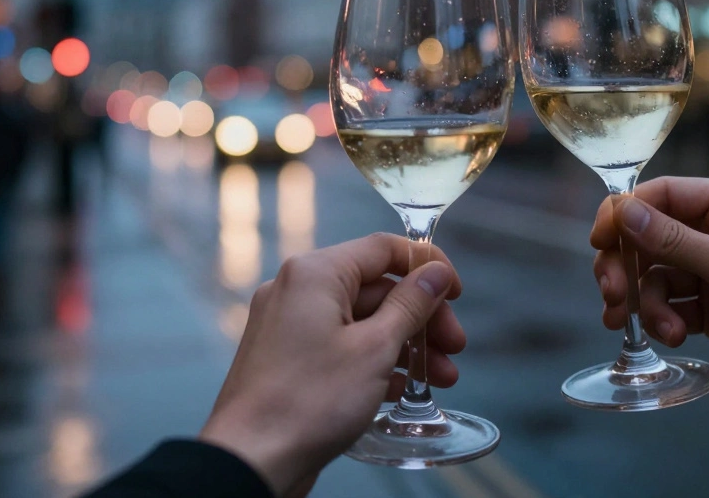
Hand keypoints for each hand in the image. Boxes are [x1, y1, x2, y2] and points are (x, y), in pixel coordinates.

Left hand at [199, 234, 464, 495]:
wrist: (251, 460)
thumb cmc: (309, 402)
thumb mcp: (375, 349)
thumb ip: (411, 305)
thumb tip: (436, 273)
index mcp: (315, 274)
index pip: (383, 249)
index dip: (427, 265)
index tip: (456, 292)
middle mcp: (297, 290)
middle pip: (376, 288)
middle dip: (421, 317)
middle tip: (454, 347)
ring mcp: (289, 325)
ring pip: (361, 320)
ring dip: (404, 344)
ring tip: (440, 378)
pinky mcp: (288, 358)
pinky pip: (341, 345)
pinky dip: (374, 360)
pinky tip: (403, 388)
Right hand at [590, 177, 708, 438]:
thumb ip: (676, 241)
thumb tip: (623, 211)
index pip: (661, 195)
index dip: (623, 215)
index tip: (598, 242)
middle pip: (649, 238)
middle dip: (627, 266)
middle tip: (613, 296)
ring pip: (656, 277)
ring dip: (646, 302)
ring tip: (658, 329)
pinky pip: (671, 308)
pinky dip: (662, 321)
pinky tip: (672, 337)